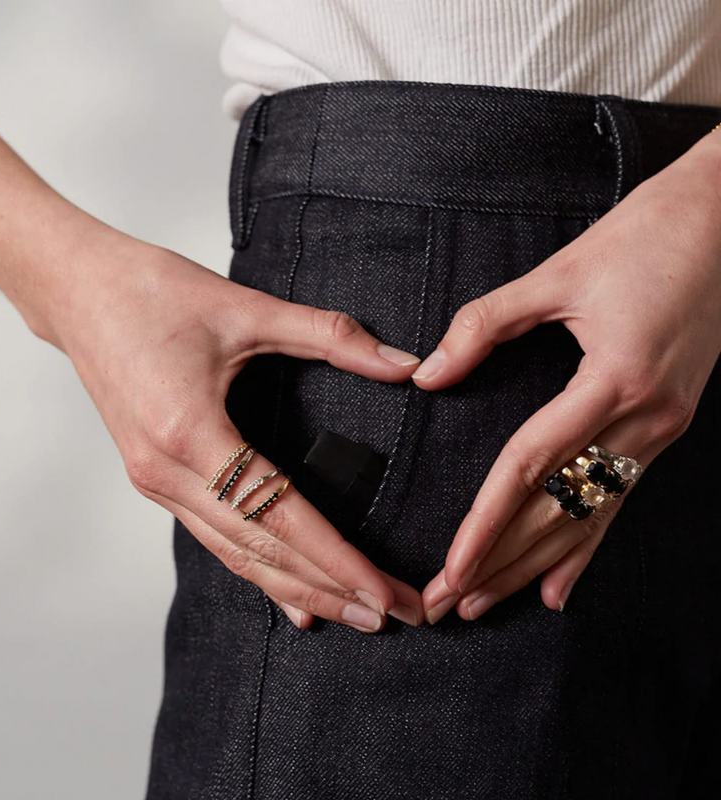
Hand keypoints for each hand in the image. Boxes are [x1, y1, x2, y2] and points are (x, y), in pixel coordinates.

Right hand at [43, 228, 425, 631]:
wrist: (79, 290)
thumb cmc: (152, 293)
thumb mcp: (248, 308)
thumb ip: (331, 337)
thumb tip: (405, 364)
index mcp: (189, 434)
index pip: (278, 515)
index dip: (336, 559)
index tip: (385, 592)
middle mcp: (166, 473)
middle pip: (260, 550)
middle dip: (332, 589)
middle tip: (396, 616)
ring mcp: (156, 482)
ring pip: (236, 554)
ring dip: (299, 589)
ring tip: (356, 616)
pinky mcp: (156, 478)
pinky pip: (215, 537)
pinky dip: (258, 568)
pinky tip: (294, 599)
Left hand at [410, 132, 720, 623]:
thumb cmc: (642, 237)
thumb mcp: (557, 273)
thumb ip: (485, 325)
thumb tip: (428, 375)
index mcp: (615, 380)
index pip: (531, 468)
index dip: (486, 523)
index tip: (451, 568)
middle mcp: (645, 419)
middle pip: (557, 510)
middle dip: (499, 563)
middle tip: (449, 606)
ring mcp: (662, 429)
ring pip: (587, 517)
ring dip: (533, 566)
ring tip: (486, 606)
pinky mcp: (665, 427)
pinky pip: (619, 502)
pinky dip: (586, 549)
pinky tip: (558, 591)